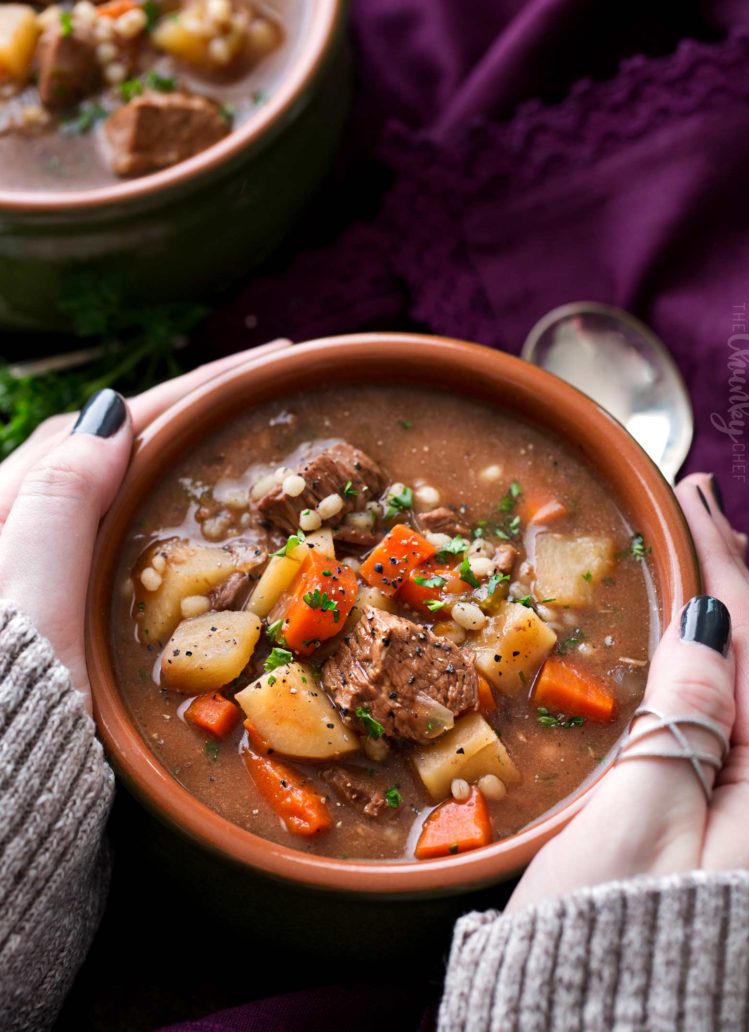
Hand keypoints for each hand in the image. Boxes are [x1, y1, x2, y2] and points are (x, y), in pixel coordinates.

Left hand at [0, 341, 290, 713]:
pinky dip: (161, 496)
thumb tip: (117, 409)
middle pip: (119, 442)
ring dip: (180, 446)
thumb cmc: (2, 704)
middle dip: (192, 406)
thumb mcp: (26, 599)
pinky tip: (187, 495)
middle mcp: (19, 523)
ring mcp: (42, 562)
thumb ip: (61, 503)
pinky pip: (118, 523)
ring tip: (238, 424)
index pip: (115, 425)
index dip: (193, 388)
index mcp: (7, 505)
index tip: (268, 361)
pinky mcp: (60, 598)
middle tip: (265, 383)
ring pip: (119, 480)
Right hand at [508, 473, 748, 912]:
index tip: (693, 498)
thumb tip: (709, 626)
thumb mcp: (640, 821)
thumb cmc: (608, 947)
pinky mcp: (733, 832)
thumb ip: (688, 720)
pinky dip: (719, 673)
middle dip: (735, 579)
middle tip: (699, 506)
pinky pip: (739, 725)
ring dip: (731, 621)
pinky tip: (703, 654)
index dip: (723, 563)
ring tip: (704, 563)